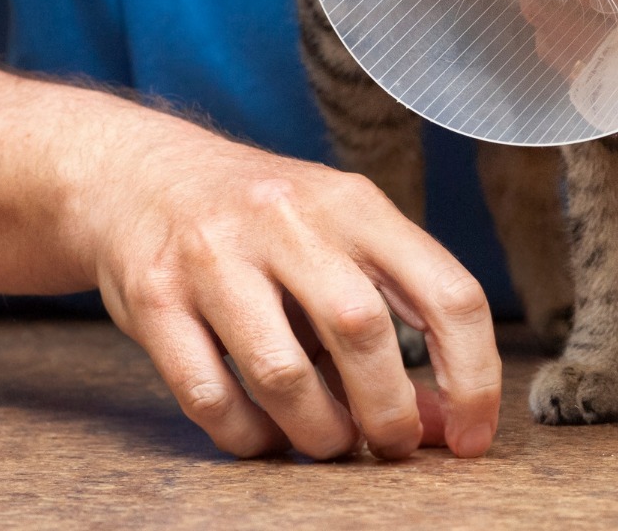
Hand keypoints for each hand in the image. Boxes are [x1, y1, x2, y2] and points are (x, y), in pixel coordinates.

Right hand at [77, 113, 500, 460]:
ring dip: (319, 432)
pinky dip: (247, 436)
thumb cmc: (265, 216)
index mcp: (354, 202)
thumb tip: (440, 418)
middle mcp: (289, 220)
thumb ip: (394, 312)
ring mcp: (216, 256)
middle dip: (389, 412)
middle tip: (391, 443)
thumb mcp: (340, 233)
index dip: (473, 376)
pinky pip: (209, 397)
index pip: (448, 291)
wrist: (145, 174)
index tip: (470, 433)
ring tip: (330, 439)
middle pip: (365, 332)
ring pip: (284, 374)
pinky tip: (264, 434)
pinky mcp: (155, 299)